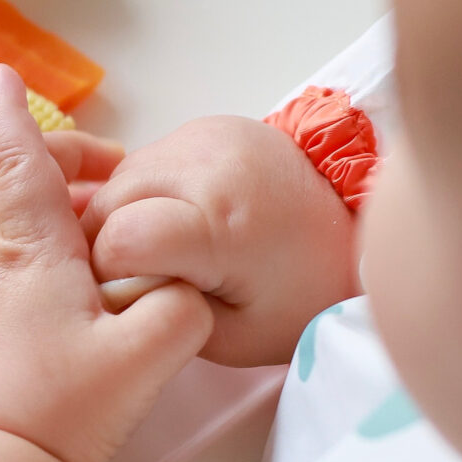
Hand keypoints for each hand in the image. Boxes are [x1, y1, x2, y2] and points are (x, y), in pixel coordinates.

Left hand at [0, 67, 214, 461]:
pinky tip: (94, 283)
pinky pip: (21, 267)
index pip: (17, 160)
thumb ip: (183, 306)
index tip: (0, 76)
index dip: (11, 115)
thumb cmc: (60, 410)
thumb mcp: (150, 352)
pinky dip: (55, 252)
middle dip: (59, 161)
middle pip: (17, 186)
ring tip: (115, 226)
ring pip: (18, 229)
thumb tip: (184, 288)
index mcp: (30, 248)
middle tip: (113, 168)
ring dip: (60, 211)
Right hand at [82, 115, 358, 366]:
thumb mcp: (232, 336)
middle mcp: (209, 166)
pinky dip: (145, 193)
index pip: (120, 239)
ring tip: (160, 249)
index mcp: (222, 224)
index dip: (113, 273)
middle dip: (108, 245)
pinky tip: (174, 218)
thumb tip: (112, 286)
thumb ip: (162, 314)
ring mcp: (206, 136)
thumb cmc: (301, 294)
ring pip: (119, 178)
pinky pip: (145, 161)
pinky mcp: (207, 125)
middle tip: (141, 277)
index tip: (136, 293)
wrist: (353, 231)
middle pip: (108, 203)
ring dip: (121, 215)